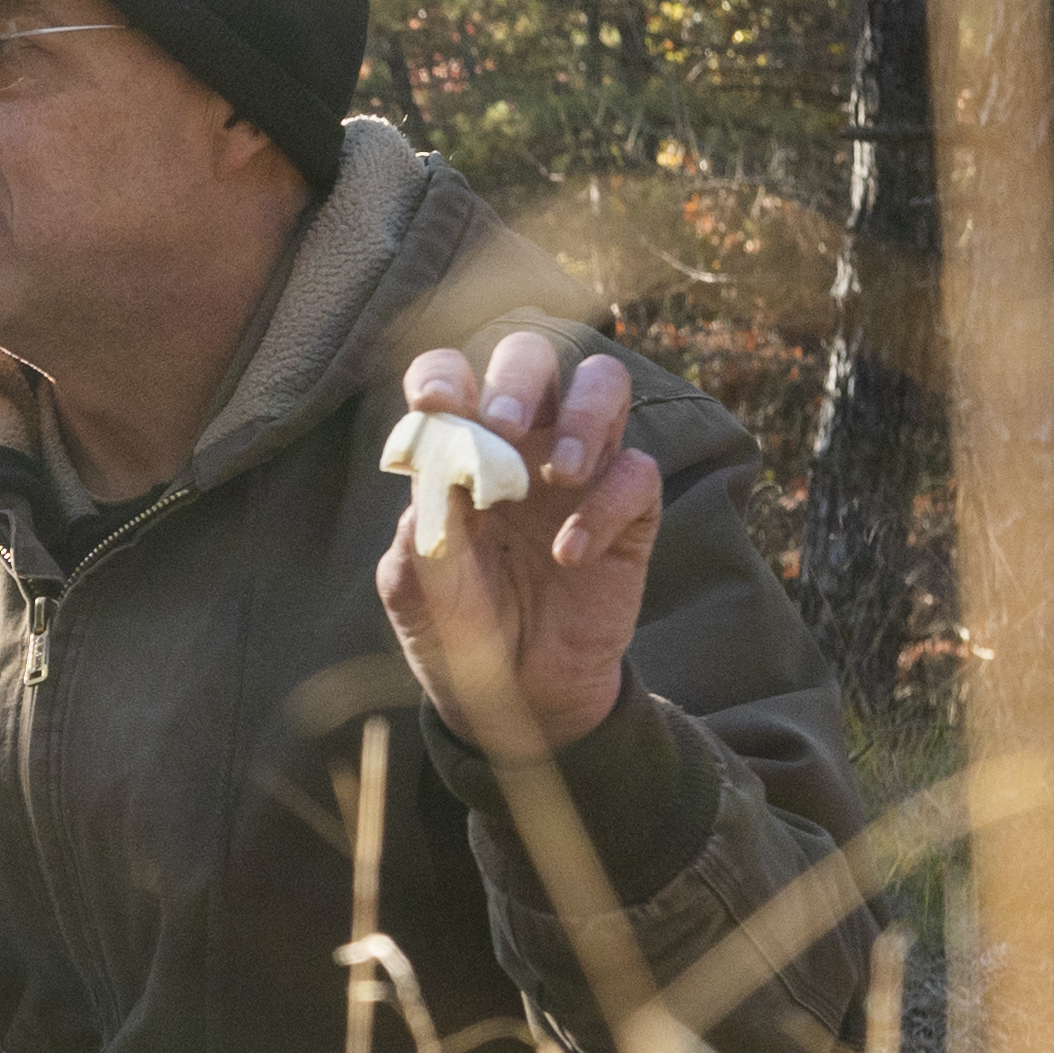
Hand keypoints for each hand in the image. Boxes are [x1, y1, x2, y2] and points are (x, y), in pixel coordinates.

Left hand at [377, 329, 661, 754]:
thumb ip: (423, 521)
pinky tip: (569, 556)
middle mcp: (523, 441)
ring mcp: (580, 470)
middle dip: (518, 380)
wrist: (515, 696)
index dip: (443, 374)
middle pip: (533, 356)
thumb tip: (439, 460)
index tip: (433, 405)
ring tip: (558, 475)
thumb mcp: (417, 583)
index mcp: (461, 445)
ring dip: (582, 416)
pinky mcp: (630, 510)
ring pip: (604, 384)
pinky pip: (636, 473)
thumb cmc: (456, 628)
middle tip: (504, 429)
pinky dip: (604, 506)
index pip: (453, 374)